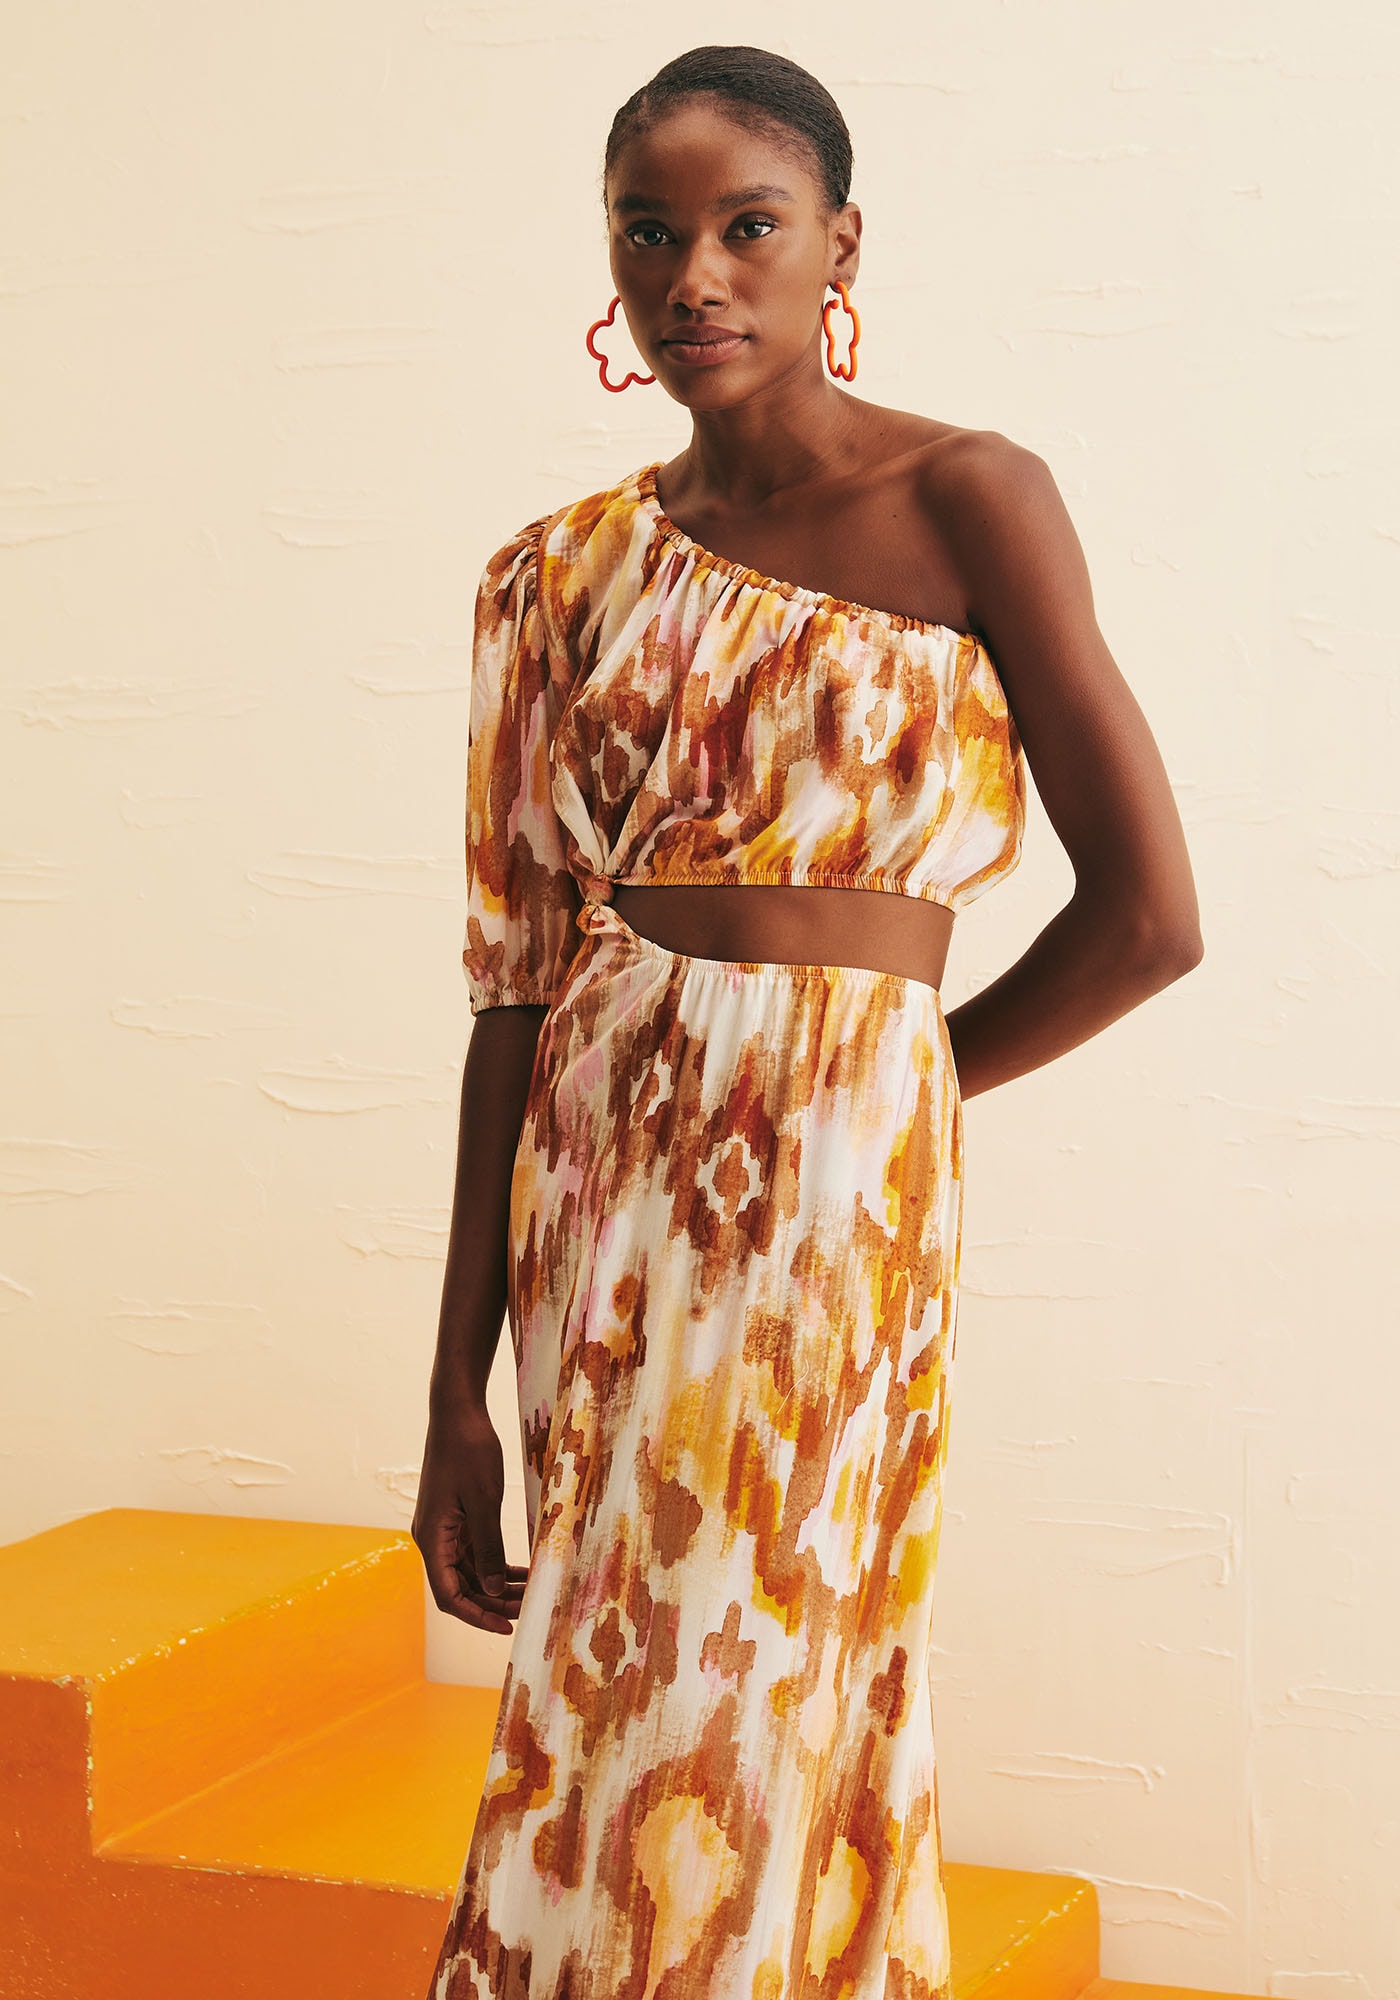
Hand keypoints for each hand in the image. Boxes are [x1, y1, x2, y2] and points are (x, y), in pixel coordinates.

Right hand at [411, 1401, 527, 1632]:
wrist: (457, 1412)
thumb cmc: (469, 1450)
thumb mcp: (485, 1500)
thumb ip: (489, 1547)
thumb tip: (492, 1591)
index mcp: (432, 1539)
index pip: (449, 1595)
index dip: (477, 1616)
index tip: (507, 1627)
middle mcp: (432, 1539)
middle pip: (460, 1587)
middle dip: (492, 1603)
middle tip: (529, 1609)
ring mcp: (443, 1529)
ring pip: (469, 1572)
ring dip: (496, 1585)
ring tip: (530, 1593)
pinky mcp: (454, 1518)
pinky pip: (473, 1553)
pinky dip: (495, 1564)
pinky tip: (520, 1572)